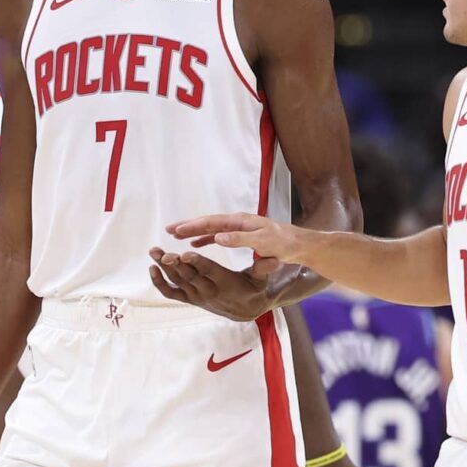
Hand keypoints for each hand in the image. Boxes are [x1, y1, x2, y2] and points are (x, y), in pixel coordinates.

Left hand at [148, 248, 280, 321]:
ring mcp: (197, 296)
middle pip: (188, 276)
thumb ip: (263, 269)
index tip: (186, 253)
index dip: (197, 263)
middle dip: (174, 264)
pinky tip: (152, 269)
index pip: (209, 272)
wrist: (245, 310)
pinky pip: (171, 293)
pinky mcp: (189, 299)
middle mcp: (208, 290)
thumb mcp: (261, 280)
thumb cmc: (253, 288)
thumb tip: (274, 259)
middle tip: (162, 252)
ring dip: (164, 268)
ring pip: (177, 282)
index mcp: (225, 282)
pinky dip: (160, 283)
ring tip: (154, 252)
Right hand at [166, 213, 313, 265]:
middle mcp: (238, 222)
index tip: (176, 229)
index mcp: (241, 221)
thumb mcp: (262, 242)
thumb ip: (240, 239)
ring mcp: (239, 228)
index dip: (193, 225)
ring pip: (211, 229)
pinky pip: (217, 235)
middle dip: (188, 225)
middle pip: (208, 222)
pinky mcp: (241, 235)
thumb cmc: (283, 243)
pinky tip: (195, 243)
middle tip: (168, 229)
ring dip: (194, 231)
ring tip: (176, 235)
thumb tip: (217, 237)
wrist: (299, 245)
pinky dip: (205, 239)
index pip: (212, 222)